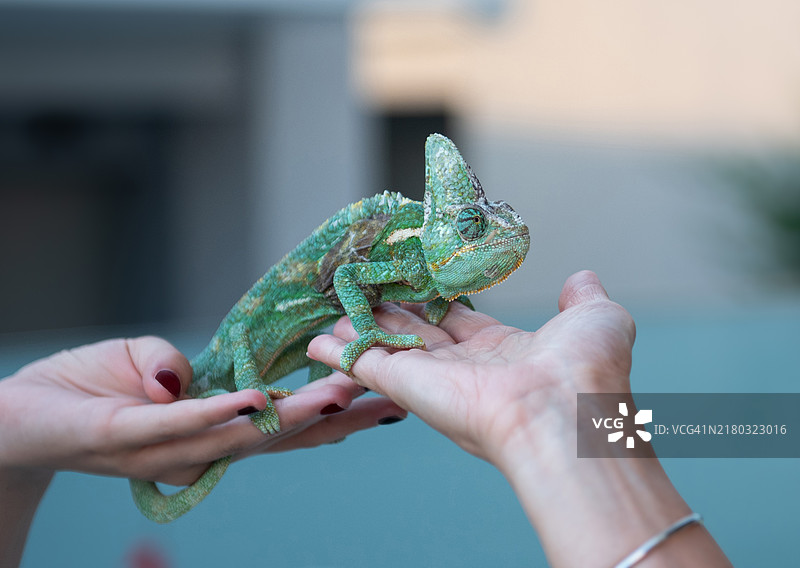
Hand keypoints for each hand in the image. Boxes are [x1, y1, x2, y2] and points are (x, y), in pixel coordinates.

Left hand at [0, 337, 404, 485]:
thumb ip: (175, 369)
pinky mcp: (119, 437)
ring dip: (291, 417)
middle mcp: (192, 451)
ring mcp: (159, 450)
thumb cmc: (80, 390)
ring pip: (237, 438)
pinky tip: (257, 400)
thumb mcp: (138, 362)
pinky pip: (175, 427)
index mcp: (205, 431)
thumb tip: (195, 381)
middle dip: (332, 424)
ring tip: (341, 396)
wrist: (8, 417)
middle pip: (273, 442)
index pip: (276, 431)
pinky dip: (218, 413)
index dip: (328, 421)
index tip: (383, 401)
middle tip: (389, 402)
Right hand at [308, 270, 634, 466]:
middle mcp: (466, 368)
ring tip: (334, 313)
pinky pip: (364, 367)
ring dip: (361, 332)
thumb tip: (581, 275)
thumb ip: (582, 295)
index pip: (460, 322)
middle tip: (366, 291)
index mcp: (506, 351)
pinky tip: (317, 343)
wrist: (562, 415)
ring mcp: (434, 379)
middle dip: (393, 313)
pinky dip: (339, 356)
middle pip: (418, 334)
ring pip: (388, 349)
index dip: (436, 303)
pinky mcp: (406, 386)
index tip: (415, 284)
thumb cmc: (587, 369)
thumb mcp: (597, 317)